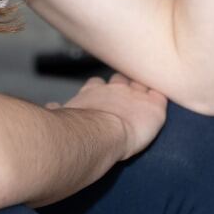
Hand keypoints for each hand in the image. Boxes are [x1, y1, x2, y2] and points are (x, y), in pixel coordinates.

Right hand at [44, 72, 167, 161]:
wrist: (100, 134)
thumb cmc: (77, 130)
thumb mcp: (63, 116)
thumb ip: (58, 110)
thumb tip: (50, 105)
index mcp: (93, 93)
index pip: (96, 84)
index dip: (100, 88)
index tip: (102, 92)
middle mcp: (114, 90)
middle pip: (120, 79)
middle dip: (122, 84)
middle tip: (126, 92)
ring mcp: (136, 96)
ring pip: (142, 84)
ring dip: (143, 88)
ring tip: (147, 93)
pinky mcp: (155, 107)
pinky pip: (162, 95)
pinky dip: (162, 96)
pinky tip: (164, 99)